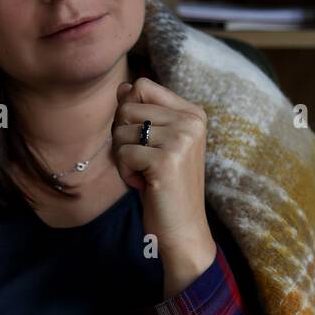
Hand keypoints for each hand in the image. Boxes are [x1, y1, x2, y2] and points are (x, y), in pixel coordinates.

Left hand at [112, 77, 215, 293]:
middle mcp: (191, 121)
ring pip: (121, 130)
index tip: (142, 140)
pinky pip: (123, 153)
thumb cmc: (165, 186)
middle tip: (142, 161)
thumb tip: (122, 86)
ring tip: (145, 174)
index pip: (142, 86)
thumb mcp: (155, 144)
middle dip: (122, 137)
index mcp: (193, 113)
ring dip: (123, 157)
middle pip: (127, 106)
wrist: (183, 229)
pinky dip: (125, 172)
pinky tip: (143, 184)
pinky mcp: (166, 160)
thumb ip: (141, 113)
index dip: (128, 113)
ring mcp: (181, 139)